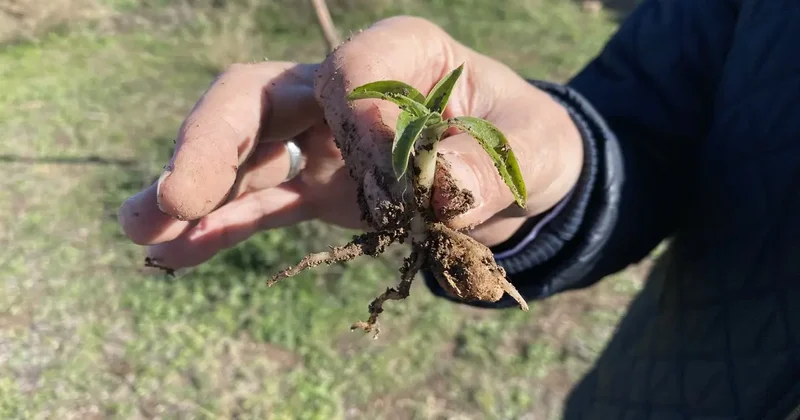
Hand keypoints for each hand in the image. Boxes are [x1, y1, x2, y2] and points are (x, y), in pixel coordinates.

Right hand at [117, 16, 583, 269]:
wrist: (521, 179)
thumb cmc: (527, 146)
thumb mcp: (531, 151)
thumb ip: (490, 166)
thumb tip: (435, 189)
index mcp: (405, 56)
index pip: (353, 66)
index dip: (357, 114)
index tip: (387, 165)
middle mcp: (350, 88)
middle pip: (262, 94)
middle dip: (215, 141)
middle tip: (179, 194)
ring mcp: (324, 138)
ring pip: (244, 148)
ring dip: (195, 186)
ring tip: (142, 228)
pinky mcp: (321, 186)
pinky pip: (262, 201)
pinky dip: (221, 225)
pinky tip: (175, 252)